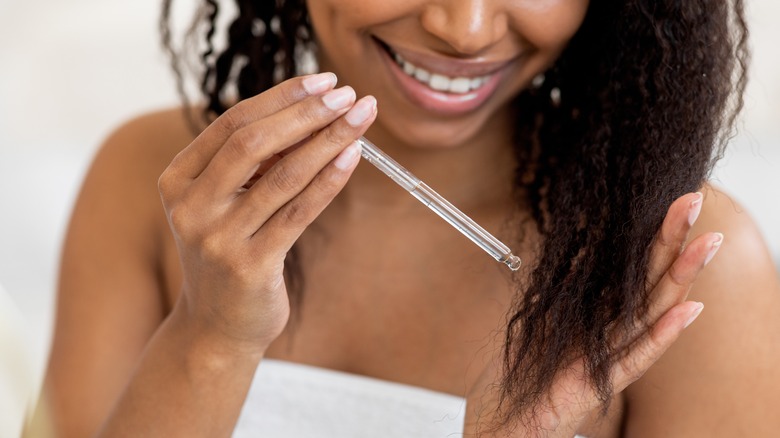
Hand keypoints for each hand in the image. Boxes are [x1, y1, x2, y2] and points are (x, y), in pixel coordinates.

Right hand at [157, 73, 376, 351]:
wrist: (216, 326)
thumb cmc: (228, 253)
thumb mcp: (224, 203)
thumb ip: (251, 162)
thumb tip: (310, 111)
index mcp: (179, 179)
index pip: (232, 122)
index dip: (282, 97)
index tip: (324, 81)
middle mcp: (191, 206)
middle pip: (253, 143)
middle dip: (307, 113)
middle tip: (348, 94)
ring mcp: (217, 238)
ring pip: (282, 175)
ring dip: (328, 140)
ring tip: (362, 117)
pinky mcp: (250, 266)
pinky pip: (299, 212)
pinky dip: (330, 180)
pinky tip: (353, 156)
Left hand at [465, 192, 721, 436]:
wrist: (509, 414)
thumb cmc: (529, 365)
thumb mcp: (548, 312)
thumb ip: (572, 283)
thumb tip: (585, 241)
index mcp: (604, 312)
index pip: (636, 267)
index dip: (655, 234)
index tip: (675, 200)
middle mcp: (615, 332)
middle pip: (650, 281)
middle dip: (672, 241)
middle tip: (693, 202)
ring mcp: (613, 356)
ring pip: (651, 312)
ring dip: (679, 277)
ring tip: (704, 244)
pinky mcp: (602, 381)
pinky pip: (635, 357)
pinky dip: (661, 335)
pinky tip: (687, 311)